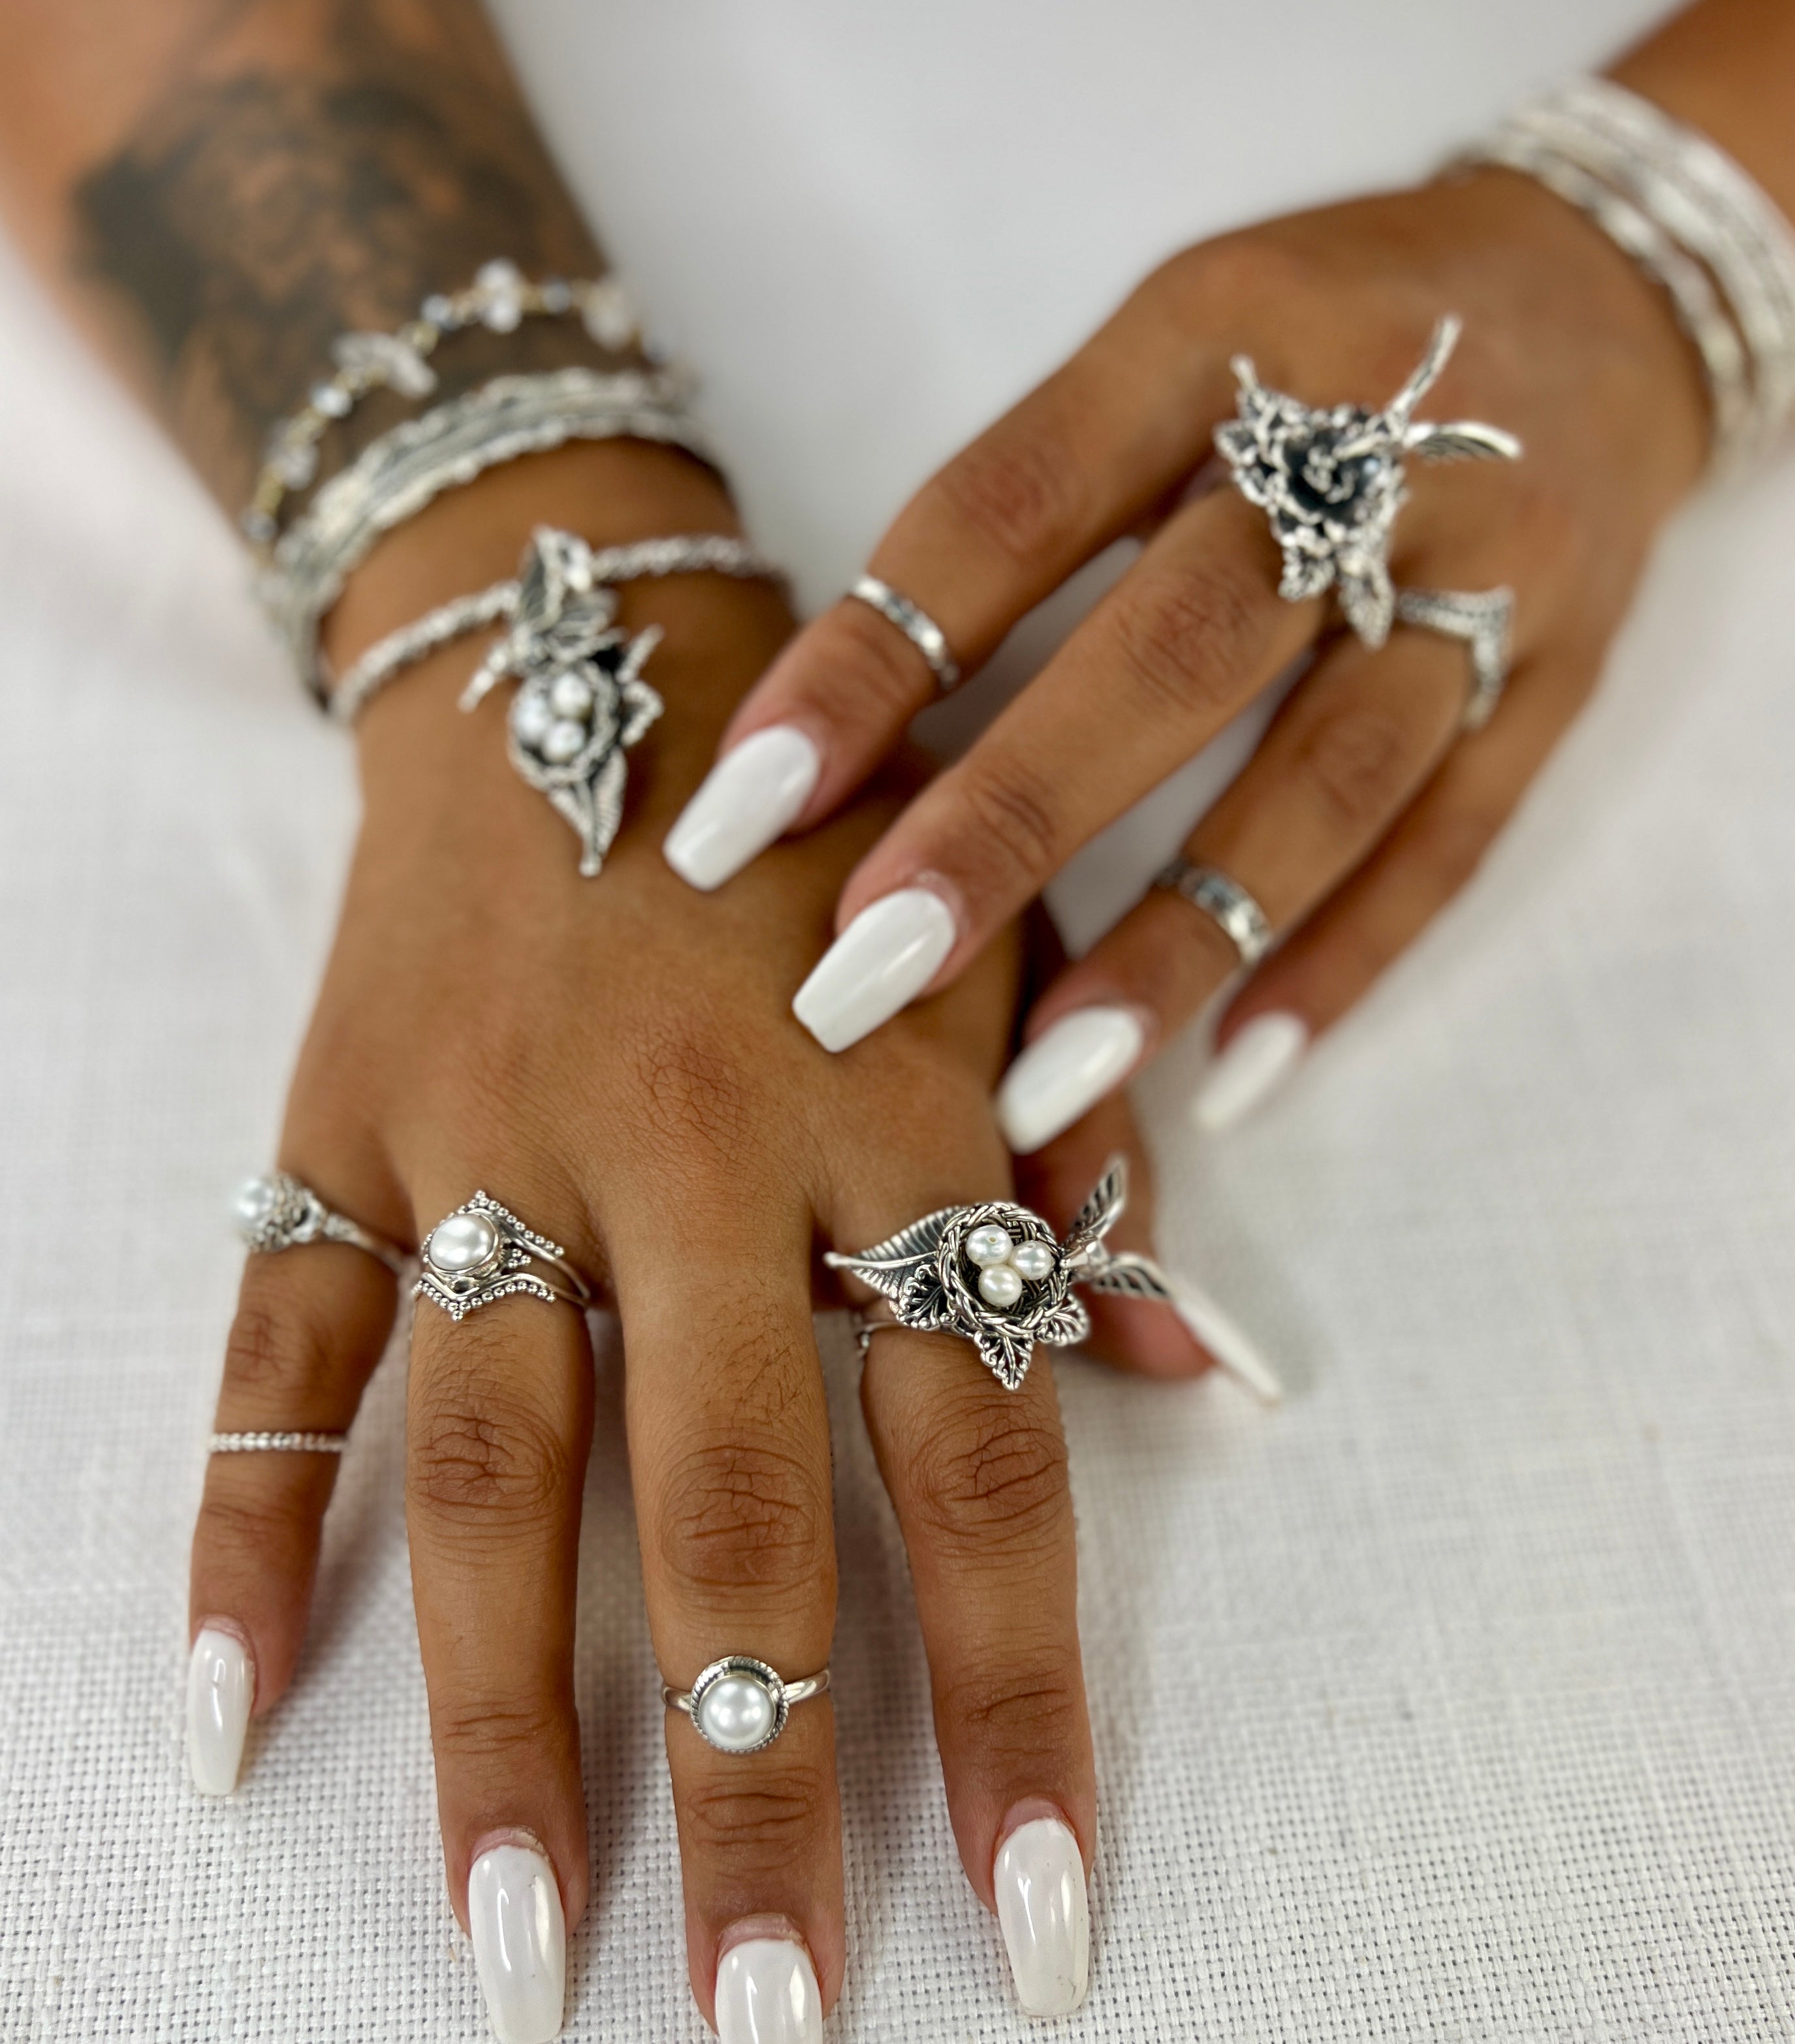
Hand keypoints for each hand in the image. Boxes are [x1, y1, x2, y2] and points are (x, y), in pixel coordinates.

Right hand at [185, 444, 1202, 2043]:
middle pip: (737, 1515)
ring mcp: (495, 1136)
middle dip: (762, 1792)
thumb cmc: (836, 806)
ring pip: (498, 1467)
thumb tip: (1209, 1384)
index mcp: (895, 1113)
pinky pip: (274, 1340)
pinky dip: (244, 1520)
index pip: (985, 1460)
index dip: (1021, 1704)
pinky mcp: (337, 1114)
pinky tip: (223, 1722)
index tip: (1040, 1931)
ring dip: (499, 1730)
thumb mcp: (998, 943)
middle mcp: (701, 1145)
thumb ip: (1090, 1162)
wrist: (583, 605)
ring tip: (519, 1965)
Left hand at [660, 165, 1708, 1146]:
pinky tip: (1226, 1078)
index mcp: (1210, 331)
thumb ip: (1026, 520)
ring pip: (1325, 780)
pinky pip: (1450, 843)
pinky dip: (1337, 964)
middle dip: (1007, 829)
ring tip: (1042, 1088)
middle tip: (859, 980)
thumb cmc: (1312, 342)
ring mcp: (1489, 568)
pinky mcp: (1565, 676)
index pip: (1009, 509)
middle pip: (1170, 655)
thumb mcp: (1162, 351)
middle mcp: (1365, 442)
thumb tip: (842, 748)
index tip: (733, 817)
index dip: (866, 663)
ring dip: (1177, 946)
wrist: (1600, 289)